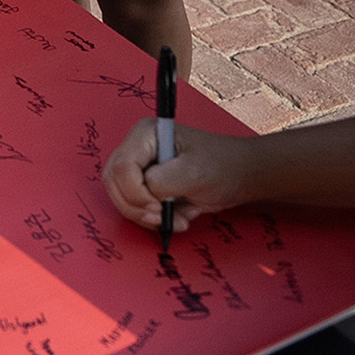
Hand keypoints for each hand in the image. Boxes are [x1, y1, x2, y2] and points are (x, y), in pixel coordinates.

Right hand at [101, 119, 256, 236]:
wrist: (240, 176)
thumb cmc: (222, 166)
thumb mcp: (194, 172)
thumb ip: (163, 181)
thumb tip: (146, 193)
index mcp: (146, 134)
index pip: (122, 167)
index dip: (136, 192)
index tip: (159, 208)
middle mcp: (137, 148)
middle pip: (114, 182)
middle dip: (136, 206)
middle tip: (162, 218)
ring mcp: (140, 166)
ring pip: (120, 197)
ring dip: (145, 216)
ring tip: (174, 220)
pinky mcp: (145, 184)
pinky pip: (133, 206)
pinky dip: (151, 218)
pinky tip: (175, 218)